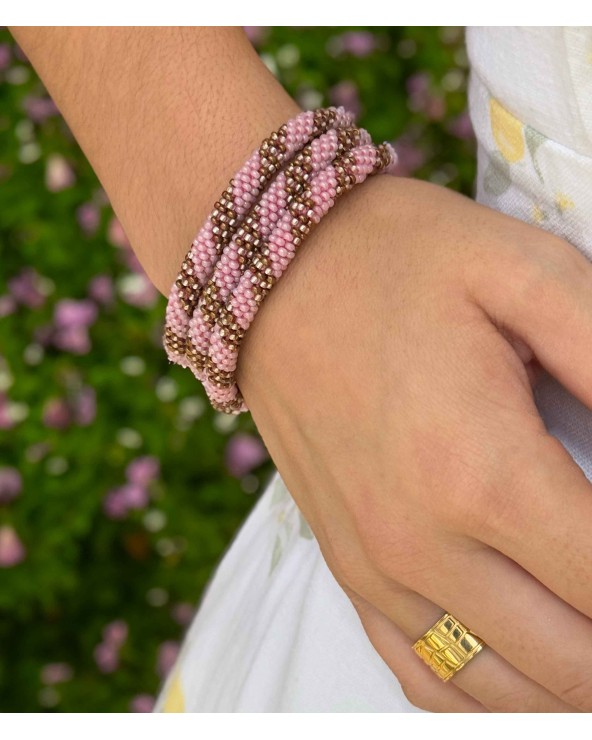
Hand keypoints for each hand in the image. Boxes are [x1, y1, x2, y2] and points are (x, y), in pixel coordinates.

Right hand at [236, 174, 591, 711]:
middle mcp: (421, 545)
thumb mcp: (528, 275)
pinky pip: (423, 677)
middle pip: (573, 663)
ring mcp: (373, 566)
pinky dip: (487, 697)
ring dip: (571, 686)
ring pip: (501, 691)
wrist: (269, 275)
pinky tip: (522, 671)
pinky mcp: (345, 564)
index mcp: (482, 473)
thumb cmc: (394, 263)